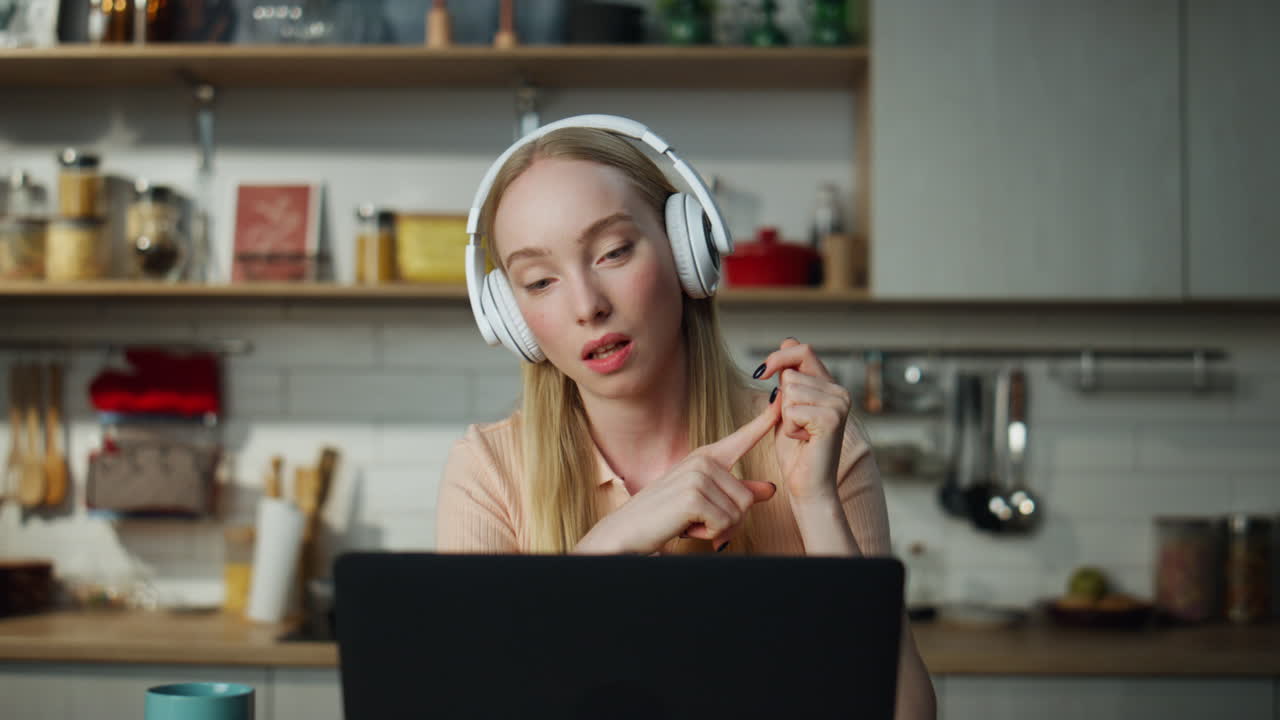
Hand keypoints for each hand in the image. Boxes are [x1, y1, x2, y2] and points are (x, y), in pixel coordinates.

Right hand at [574, 402, 779, 554]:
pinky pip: (724, 523)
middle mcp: (704, 461)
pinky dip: (708, 534)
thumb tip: (770, 489)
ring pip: (738, 514)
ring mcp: (698, 475)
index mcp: (706, 458)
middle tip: (698, 521)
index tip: (781, 400)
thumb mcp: (705, 502)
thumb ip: (737, 494)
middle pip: (747, 499)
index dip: (764, 421)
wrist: (626, 531)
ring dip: (717, 529)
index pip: (742, 438)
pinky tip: (685, 527)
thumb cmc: (664, 517)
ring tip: (689, 522)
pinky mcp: (694, 495)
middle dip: (728, 521)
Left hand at [755, 338, 850, 505]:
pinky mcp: (832, 418)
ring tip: (802, 433)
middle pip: (790, 374)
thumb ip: (789, 378)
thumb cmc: (796, 450)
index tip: (761, 374)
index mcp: (830, 385)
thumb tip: (787, 340)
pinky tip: (805, 441)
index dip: (778, 357)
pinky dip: (790, 428)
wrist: (808, 485)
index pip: (801, 349)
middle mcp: (840, 391)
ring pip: (789, 391)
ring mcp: (839, 403)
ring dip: (786, 416)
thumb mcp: (788, 406)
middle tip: (797, 424)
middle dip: (781, 401)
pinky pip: (791, 410)